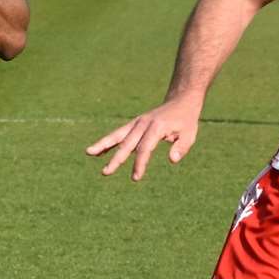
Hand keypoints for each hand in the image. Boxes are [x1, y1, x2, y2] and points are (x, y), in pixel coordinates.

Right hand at [86, 95, 202, 179]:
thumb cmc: (186, 120)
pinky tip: (97, 152)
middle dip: (116, 159)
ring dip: (103, 145)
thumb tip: (173, 160)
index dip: (139, 163)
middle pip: (127, 143)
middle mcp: (143, 123)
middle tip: (105, 173)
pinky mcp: (134, 124)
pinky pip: (119, 134)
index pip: (145, 148)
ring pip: (117, 135)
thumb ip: (182, 147)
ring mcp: (137, 123)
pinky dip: (109, 142)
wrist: (180, 101)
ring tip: (88, 152)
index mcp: (156, 127)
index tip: (135, 177)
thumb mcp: (190, 134)